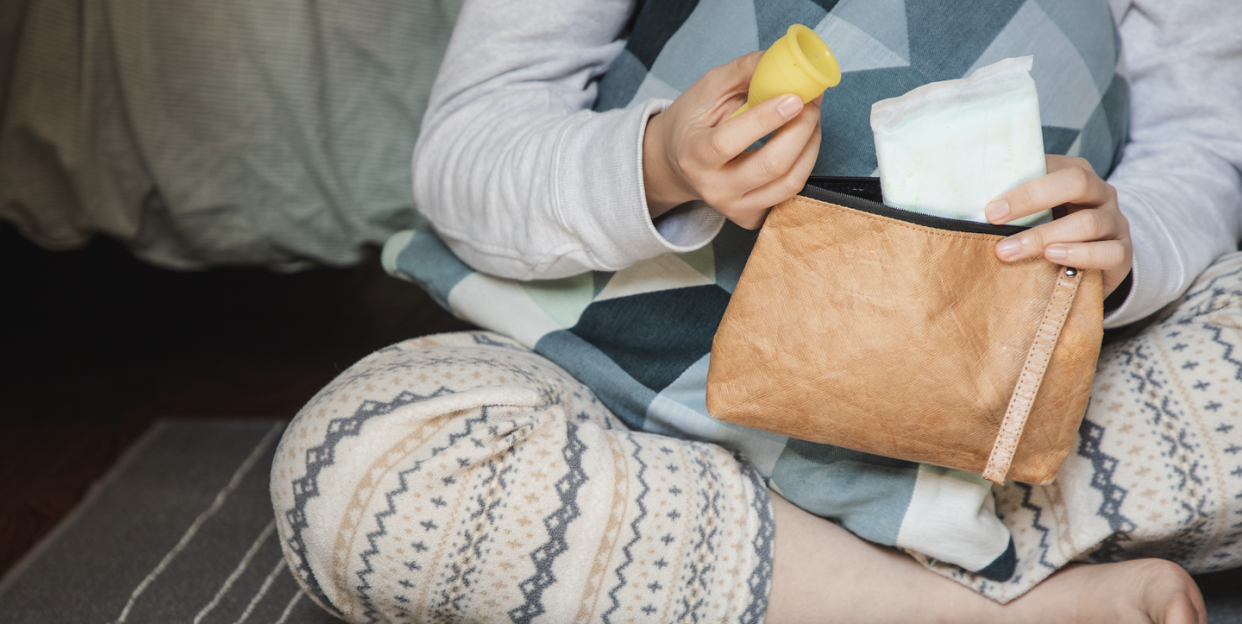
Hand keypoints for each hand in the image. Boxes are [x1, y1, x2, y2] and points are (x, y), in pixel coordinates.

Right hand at [642, 51, 821, 228]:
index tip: (794, 98)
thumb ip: (742, 73)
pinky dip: (805, 163)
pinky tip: (800, 142)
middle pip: (771, 166)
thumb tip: (781, 61)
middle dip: (802, 129)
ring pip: (790, 182)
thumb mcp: (707, 90)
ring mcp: (735, 207)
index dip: (765, 120)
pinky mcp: (752, 217)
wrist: (676, 164)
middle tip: (812, 102)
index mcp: (694, 155)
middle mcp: (714, 188)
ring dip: (811, 145)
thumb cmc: (692, 124)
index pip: (728, 143)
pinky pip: (791, 193)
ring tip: (811, 118)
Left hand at [986, 155, 1132, 297]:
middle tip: (994, 220)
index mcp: (1076, 175)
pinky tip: (1052, 257)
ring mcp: (1115, 222)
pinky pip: (1109, 252)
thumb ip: (1013, 205)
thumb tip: (965, 202)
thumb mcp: (1036, 214)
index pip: (1053, 166)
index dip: (1020, 185)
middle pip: (1076, 182)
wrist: (1096, 264)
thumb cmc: (1054, 232)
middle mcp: (1101, 193)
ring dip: (1044, 236)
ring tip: (1011, 250)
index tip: (987, 208)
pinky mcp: (1122, 253)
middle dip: (1031, 199)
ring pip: (1088, 222)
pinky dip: (1079, 255)